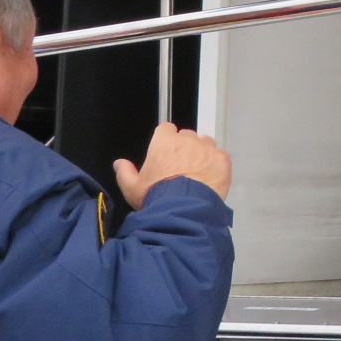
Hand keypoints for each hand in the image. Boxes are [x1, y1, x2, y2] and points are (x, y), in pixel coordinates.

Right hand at [113, 121, 229, 205]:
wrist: (184, 210)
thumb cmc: (155, 197)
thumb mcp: (132, 188)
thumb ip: (125, 173)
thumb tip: (119, 163)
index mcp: (164, 142)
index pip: (167, 129)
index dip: (167, 139)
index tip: (167, 152)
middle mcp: (187, 140)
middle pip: (187, 136)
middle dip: (185, 147)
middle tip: (182, 167)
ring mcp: (206, 148)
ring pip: (205, 143)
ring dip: (202, 153)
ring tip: (198, 173)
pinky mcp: (222, 160)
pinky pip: (220, 156)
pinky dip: (216, 164)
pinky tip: (210, 178)